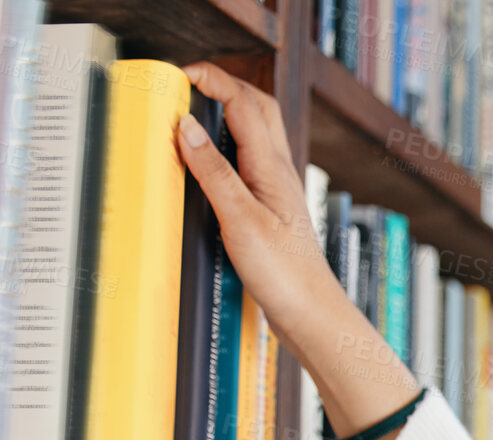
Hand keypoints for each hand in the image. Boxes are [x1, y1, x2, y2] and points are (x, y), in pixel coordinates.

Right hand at [174, 61, 341, 353]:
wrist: (311, 313)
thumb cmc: (284, 275)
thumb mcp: (240, 220)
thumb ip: (213, 172)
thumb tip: (186, 126)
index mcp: (273, 167)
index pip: (244, 102)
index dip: (213, 79)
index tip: (181, 73)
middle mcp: (280, 172)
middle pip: (258, 108)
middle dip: (226, 86)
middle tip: (191, 84)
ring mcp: (279, 190)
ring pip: (257, 134)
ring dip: (230, 114)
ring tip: (197, 113)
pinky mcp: (274, 209)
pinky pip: (252, 162)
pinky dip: (230, 148)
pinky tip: (214, 162)